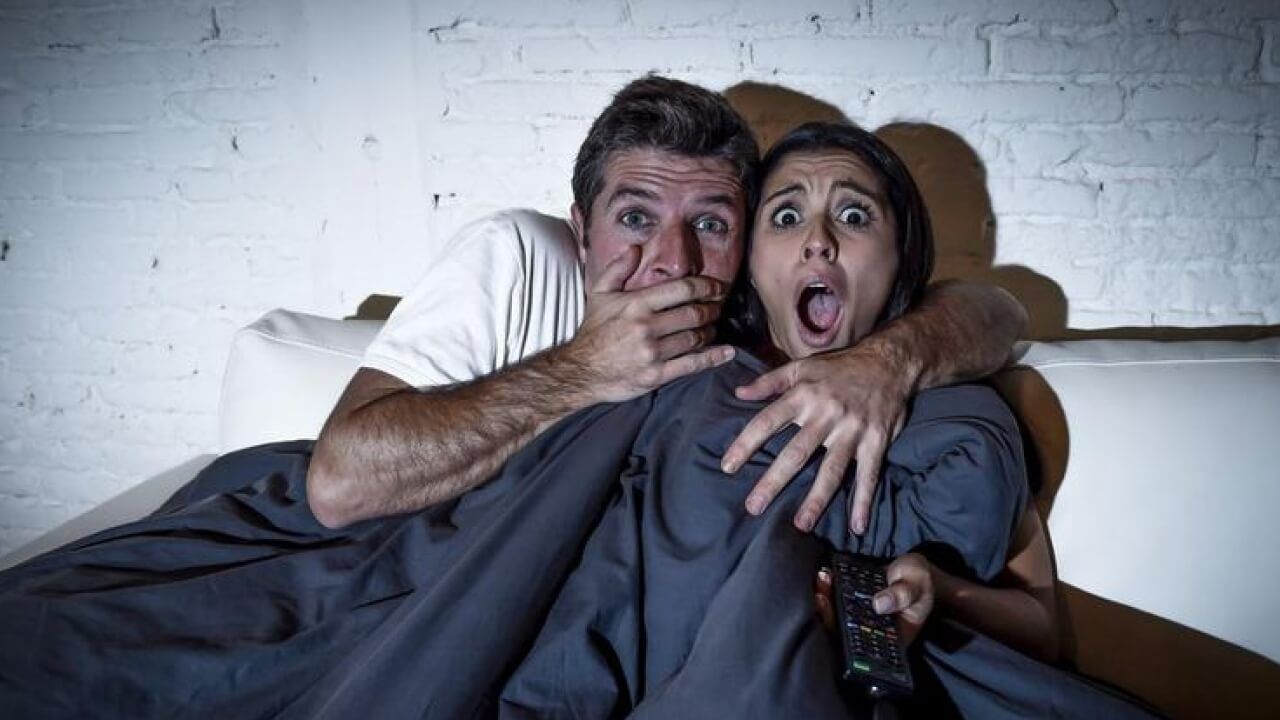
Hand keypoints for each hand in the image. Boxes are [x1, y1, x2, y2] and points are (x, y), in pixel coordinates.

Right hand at [565, 246, 734, 403]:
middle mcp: (646, 327)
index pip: (683, 290)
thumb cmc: (593, 332)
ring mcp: (652, 353)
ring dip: (711, 331)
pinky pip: (692, 365)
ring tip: (712, 326)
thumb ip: (618, 269)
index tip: (718, 287)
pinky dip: (713, 358)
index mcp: (636, 304)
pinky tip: (727, 352)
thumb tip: (636, 248)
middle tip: (717, 307)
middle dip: (712, 309)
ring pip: (696, 338)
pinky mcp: (656, 375)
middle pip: (695, 314)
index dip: (707, 287)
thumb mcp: (599, 294)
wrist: (580, 371)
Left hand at [721, 341, 913, 533]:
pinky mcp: (876, 442)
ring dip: (816, 499)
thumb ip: (770, 381)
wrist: (889, 362)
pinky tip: (857, 527)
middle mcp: (826, 415)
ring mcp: (853, 430)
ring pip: (832, 469)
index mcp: (804, 396)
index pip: (767, 421)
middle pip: (796, 453)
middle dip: (774, 481)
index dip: (746, 444)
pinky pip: (869, 475)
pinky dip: (864, 501)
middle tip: (754, 507)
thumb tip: (738, 393)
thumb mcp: (802, 367)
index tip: (727, 467)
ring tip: (801, 524)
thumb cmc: (840, 367)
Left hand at [814, 554, 934, 646]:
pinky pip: (837, 600)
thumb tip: (879, 604)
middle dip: (828, 614)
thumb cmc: (920, 582)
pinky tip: (825, 575)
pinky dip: (829, 589)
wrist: (915, 572)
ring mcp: (861, 618)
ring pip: (837, 616)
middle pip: (844, 632)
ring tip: (823, 579)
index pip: (864, 647)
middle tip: (822, 595)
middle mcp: (872, 632)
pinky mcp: (854, 603)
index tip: (835, 617)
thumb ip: (903, 594)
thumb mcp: (918, 584)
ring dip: (825, 599)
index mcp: (891, 639)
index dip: (845, 638)